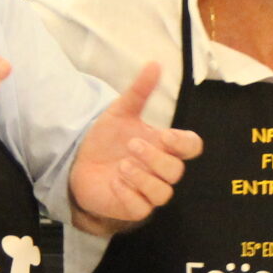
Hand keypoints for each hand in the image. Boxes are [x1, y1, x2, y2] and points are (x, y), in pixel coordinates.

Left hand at [69, 63, 202, 234]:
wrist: (79, 163)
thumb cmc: (107, 140)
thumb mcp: (120, 112)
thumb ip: (139, 91)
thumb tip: (154, 64)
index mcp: (165, 147)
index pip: (192, 147)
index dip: (184, 144)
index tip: (166, 136)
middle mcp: (161, 171)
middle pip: (176, 171)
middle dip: (155, 158)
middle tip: (131, 146)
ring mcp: (149, 192)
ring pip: (163, 193)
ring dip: (143, 178)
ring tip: (122, 165)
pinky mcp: (134, 208)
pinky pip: (141, 208)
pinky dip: (129, 195)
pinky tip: (115, 183)